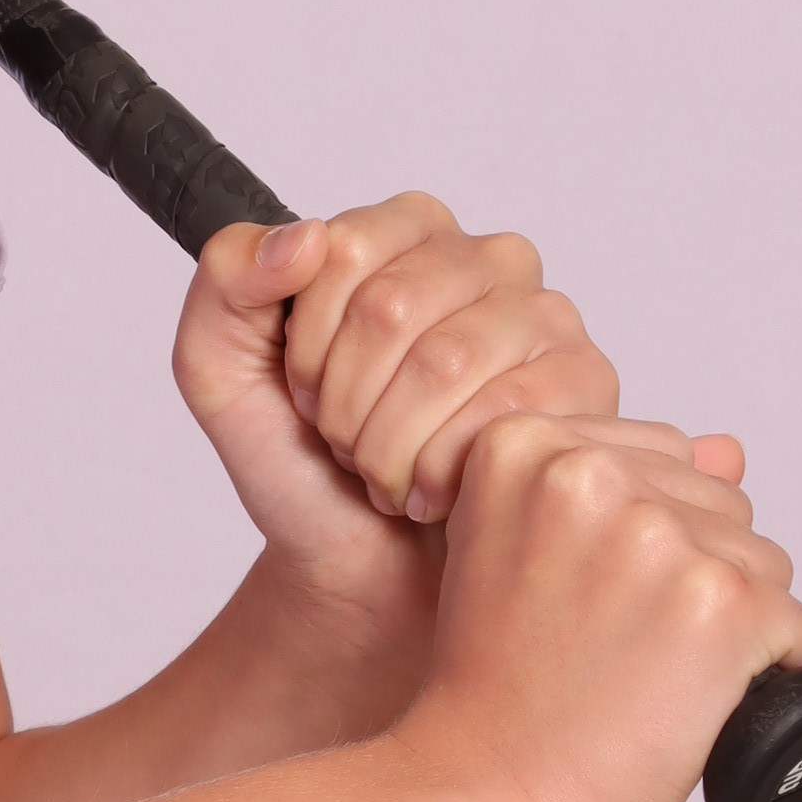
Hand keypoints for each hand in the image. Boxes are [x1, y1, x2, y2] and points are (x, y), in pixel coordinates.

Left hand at [171, 193, 627, 604]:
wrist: (356, 570)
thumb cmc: (298, 465)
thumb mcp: (217, 371)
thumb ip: (226, 281)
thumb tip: (306, 237)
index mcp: (402, 231)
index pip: (342, 249)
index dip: (305, 343)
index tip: (302, 391)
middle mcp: (483, 258)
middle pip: (391, 307)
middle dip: (344, 402)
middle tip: (344, 442)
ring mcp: (544, 317)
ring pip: (447, 363)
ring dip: (389, 445)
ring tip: (385, 471)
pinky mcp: (583, 384)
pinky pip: (509, 414)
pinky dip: (443, 473)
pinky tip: (434, 494)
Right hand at [396, 411, 801, 801]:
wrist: (486, 797)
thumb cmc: (496, 695)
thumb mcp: (514, 553)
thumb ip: (608, 486)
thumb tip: (732, 449)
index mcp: (524, 446)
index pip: (661, 455)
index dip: (636, 542)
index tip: (581, 601)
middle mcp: (591, 475)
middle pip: (715, 503)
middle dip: (686, 575)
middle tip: (609, 647)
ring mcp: (659, 538)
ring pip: (760, 560)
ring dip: (725, 622)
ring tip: (643, 676)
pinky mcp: (722, 605)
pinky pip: (792, 624)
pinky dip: (761, 672)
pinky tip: (690, 701)